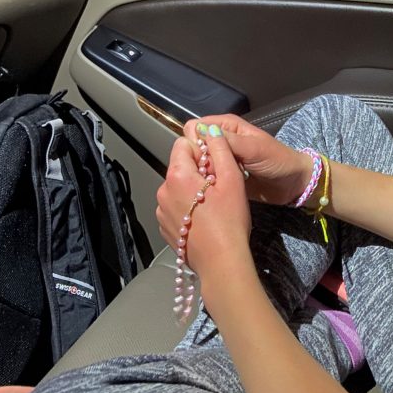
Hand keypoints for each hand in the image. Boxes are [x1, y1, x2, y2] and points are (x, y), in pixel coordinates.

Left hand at [156, 127, 253, 286]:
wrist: (222, 262)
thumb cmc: (230, 220)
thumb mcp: (232, 179)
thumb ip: (220, 149)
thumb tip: (210, 129)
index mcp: (177, 175)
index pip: (183, 145)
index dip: (203, 151)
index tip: (218, 168)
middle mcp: (163, 190)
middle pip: (180, 167)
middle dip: (199, 172)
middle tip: (219, 189)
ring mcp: (160, 210)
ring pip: (178, 187)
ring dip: (193, 191)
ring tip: (212, 207)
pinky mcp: (164, 227)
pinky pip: (175, 206)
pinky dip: (187, 208)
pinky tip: (204, 221)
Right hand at [182, 114, 312, 206]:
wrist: (293, 183)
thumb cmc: (278, 160)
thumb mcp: (254, 148)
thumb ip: (229, 141)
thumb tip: (201, 132)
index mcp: (226, 126)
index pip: (196, 127)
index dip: (196, 140)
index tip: (204, 156)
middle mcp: (220, 140)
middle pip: (194, 146)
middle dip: (198, 159)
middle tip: (211, 172)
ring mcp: (220, 159)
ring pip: (197, 163)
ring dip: (203, 172)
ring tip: (215, 182)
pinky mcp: (222, 176)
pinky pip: (206, 177)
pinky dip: (207, 182)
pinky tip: (215, 189)